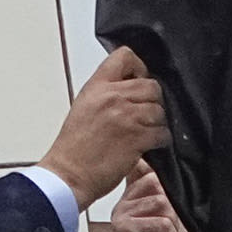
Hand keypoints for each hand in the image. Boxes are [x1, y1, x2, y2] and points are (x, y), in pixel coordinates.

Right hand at [39, 47, 168, 211]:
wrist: (68, 175)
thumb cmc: (73, 148)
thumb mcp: (83, 108)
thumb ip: (105, 95)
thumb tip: (128, 91)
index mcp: (97, 87)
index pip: (125, 56)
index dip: (138, 67)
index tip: (137, 81)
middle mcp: (113, 97)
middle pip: (151, 85)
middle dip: (152, 100)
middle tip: (143, 114)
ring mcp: (126, 117)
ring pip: (160, 109)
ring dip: (156, 122)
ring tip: (145, 132)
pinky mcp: (137, 138)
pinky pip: (162, 132)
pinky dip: (160, 140)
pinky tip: (148, 145)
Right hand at [110, 164, 205, 231]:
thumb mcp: (178, 207)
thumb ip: (170, 184)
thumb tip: (166, 155)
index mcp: (137, 189)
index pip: (145, 164)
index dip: (161, 173)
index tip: (168, 190)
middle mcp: (126, 199)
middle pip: (157, 181)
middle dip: (173, 206)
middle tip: (169, 225)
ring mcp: (122, 214)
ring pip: (161, 202)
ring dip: (172, 224)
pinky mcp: (124, 229)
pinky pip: (160, 222)